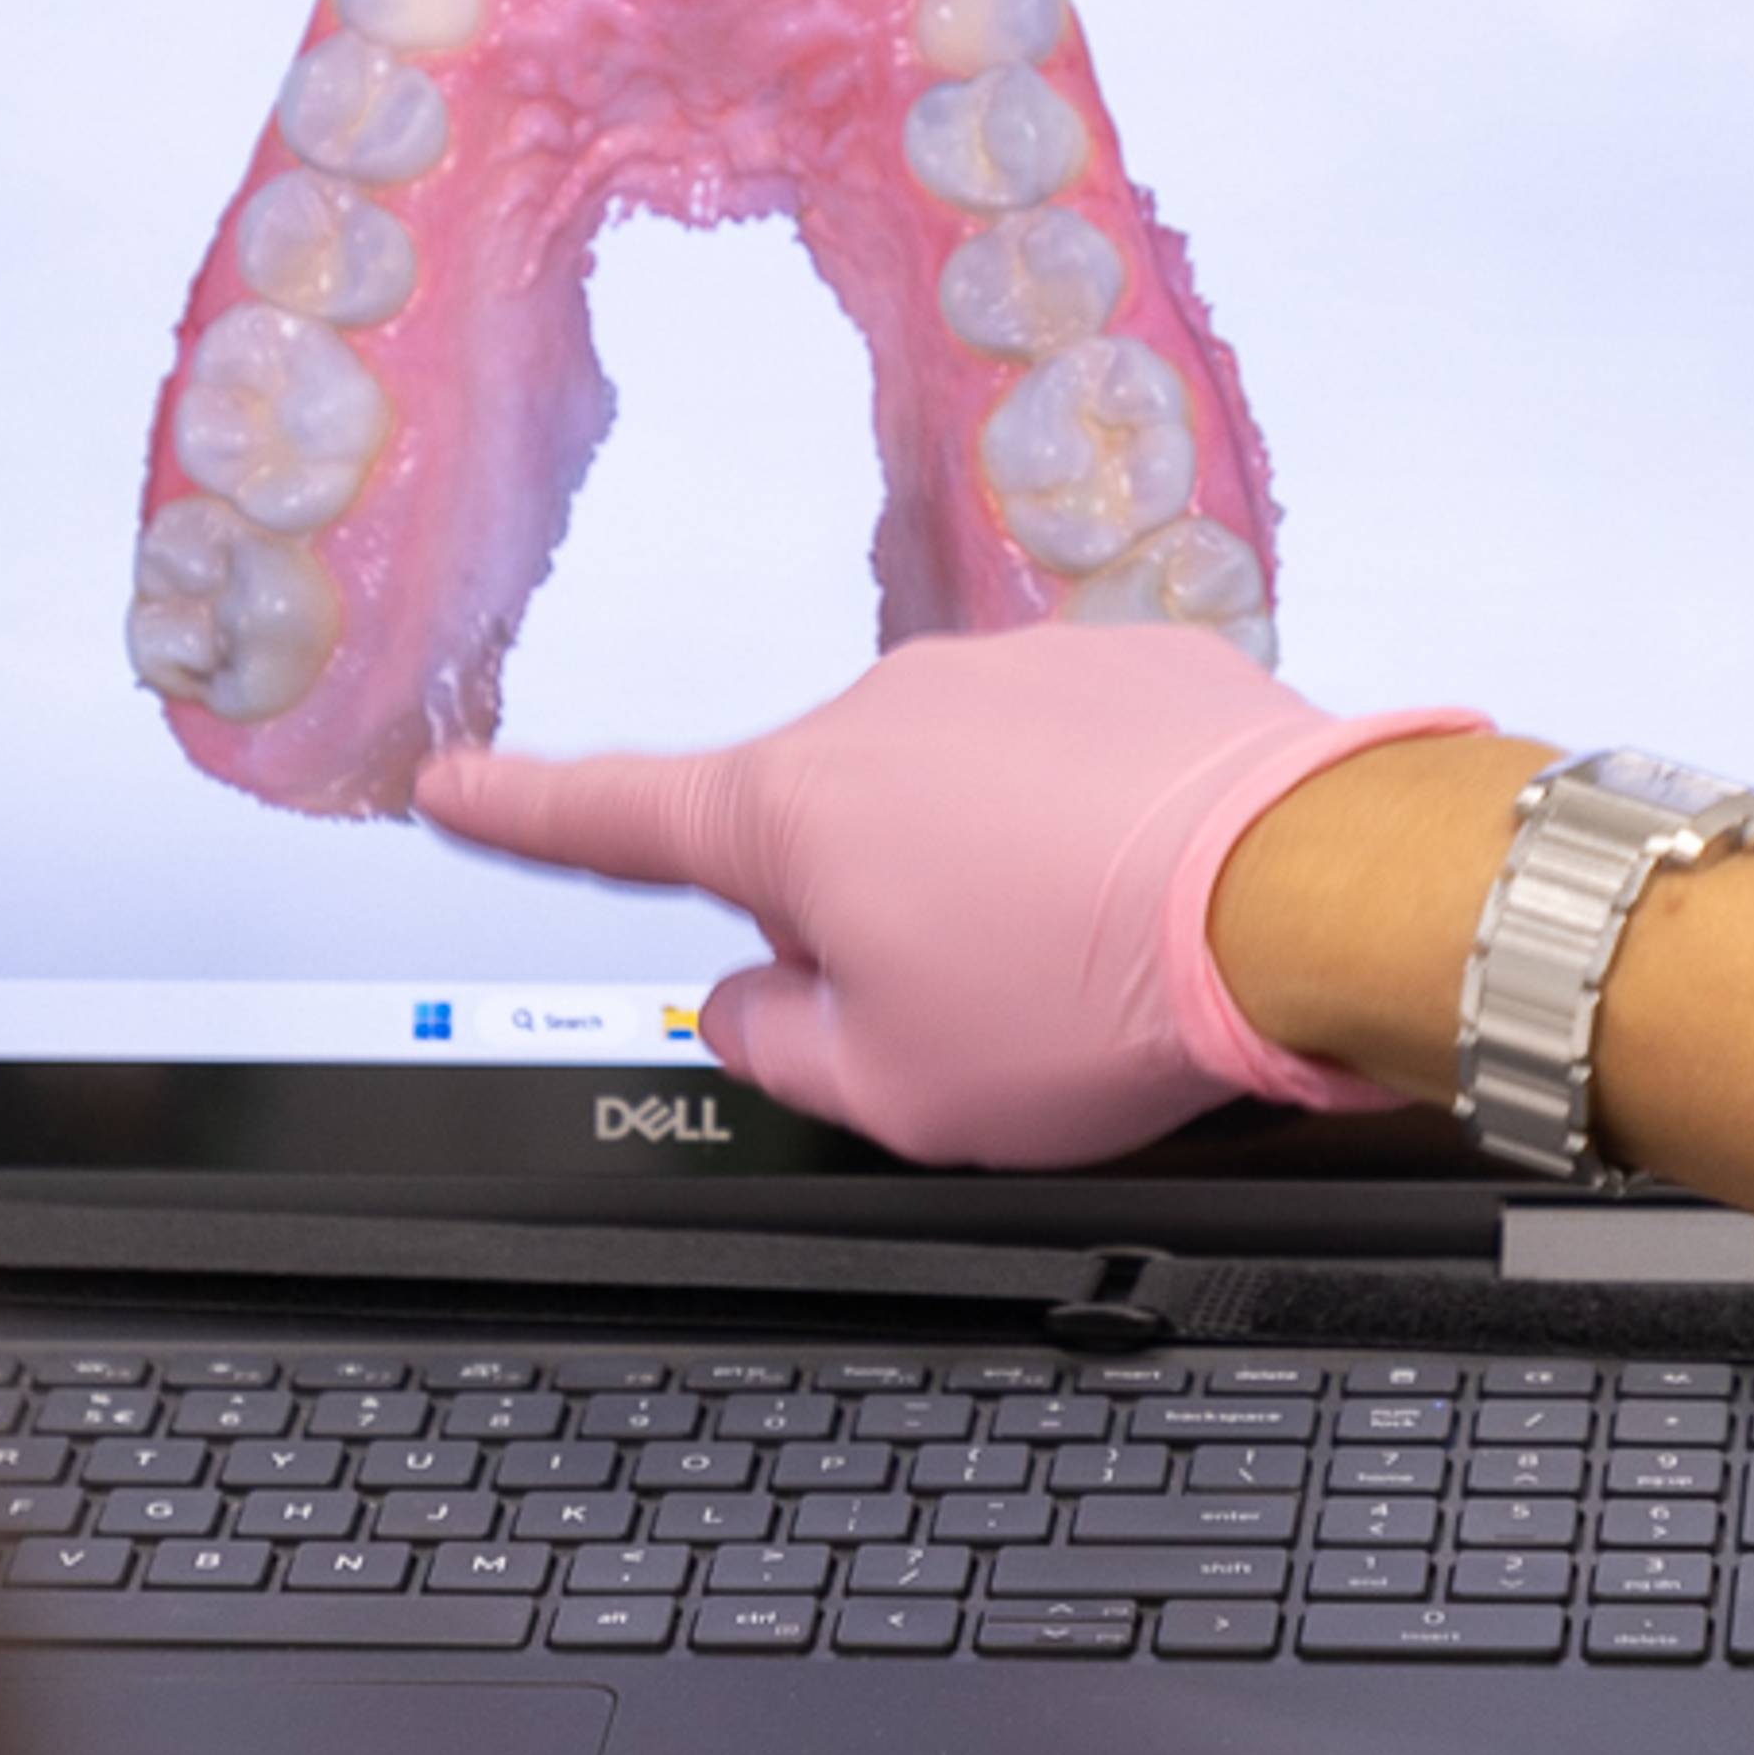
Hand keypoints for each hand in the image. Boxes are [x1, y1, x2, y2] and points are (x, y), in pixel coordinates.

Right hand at [415, 626, 1487, 1162]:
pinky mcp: (1120, 660)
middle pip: (821, 830)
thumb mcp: (899, 1094)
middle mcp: (882, 710)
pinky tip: (1153, 892)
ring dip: (992, 868)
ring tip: (1087, 954)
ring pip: (953, 794)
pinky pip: (1067, 758)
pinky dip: (1089, 826)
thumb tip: (749, 1003)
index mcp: (791, 815)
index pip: (612, 818)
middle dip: (870, 915)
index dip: (519, 811)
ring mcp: (1005, 670)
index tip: (452, 784)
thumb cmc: (1098, 996)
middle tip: (972, 1006)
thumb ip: (781, 1049)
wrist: (1301, 890)